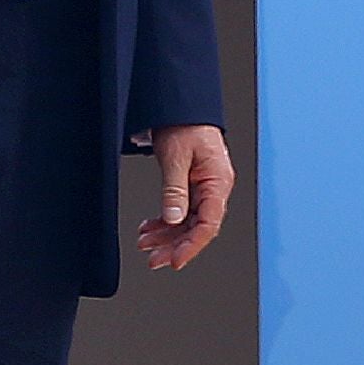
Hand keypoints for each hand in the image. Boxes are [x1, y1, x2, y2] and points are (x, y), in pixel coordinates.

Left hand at [135, 123, 232, 271]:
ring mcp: (203, 187)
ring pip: (186, 221)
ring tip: (145, 244)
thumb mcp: (176, 157)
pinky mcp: (191, 184)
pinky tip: (150, 227)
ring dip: (166, 234)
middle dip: (174, 245)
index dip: (192, 245)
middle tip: (152, 259)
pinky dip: (164, 220)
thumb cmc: (184, 124)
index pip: (209, 224)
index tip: (175, 260)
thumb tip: (174, 219)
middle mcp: (214, 188)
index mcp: (218, 182)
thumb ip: (175, 190)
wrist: (180, 104)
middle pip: (197, 227)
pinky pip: (180, 209)